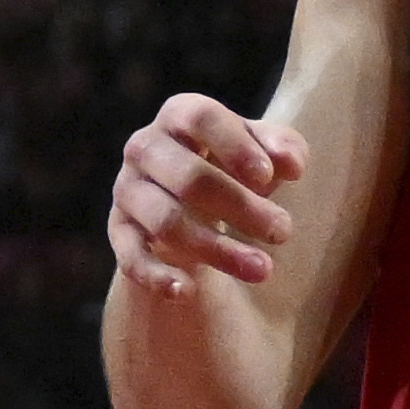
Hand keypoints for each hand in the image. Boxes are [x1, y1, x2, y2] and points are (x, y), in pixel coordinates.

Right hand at [105, 93, 299, 300]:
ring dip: (216, 249)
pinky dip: (154, 274)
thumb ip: (283, 147)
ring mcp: (128, 189)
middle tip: (283, 231)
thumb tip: (290, 163)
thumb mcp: (261, 151)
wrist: (189, 198)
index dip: (234, 145)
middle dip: (240, 207)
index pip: (200, 118)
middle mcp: (145, 147)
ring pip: (166, 220)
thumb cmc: (233, 166)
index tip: (269, 177)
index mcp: (179, 116)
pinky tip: (186, 292)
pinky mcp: (120, 230)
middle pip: (188, 176)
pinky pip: (130, 253)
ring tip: (263, 270)